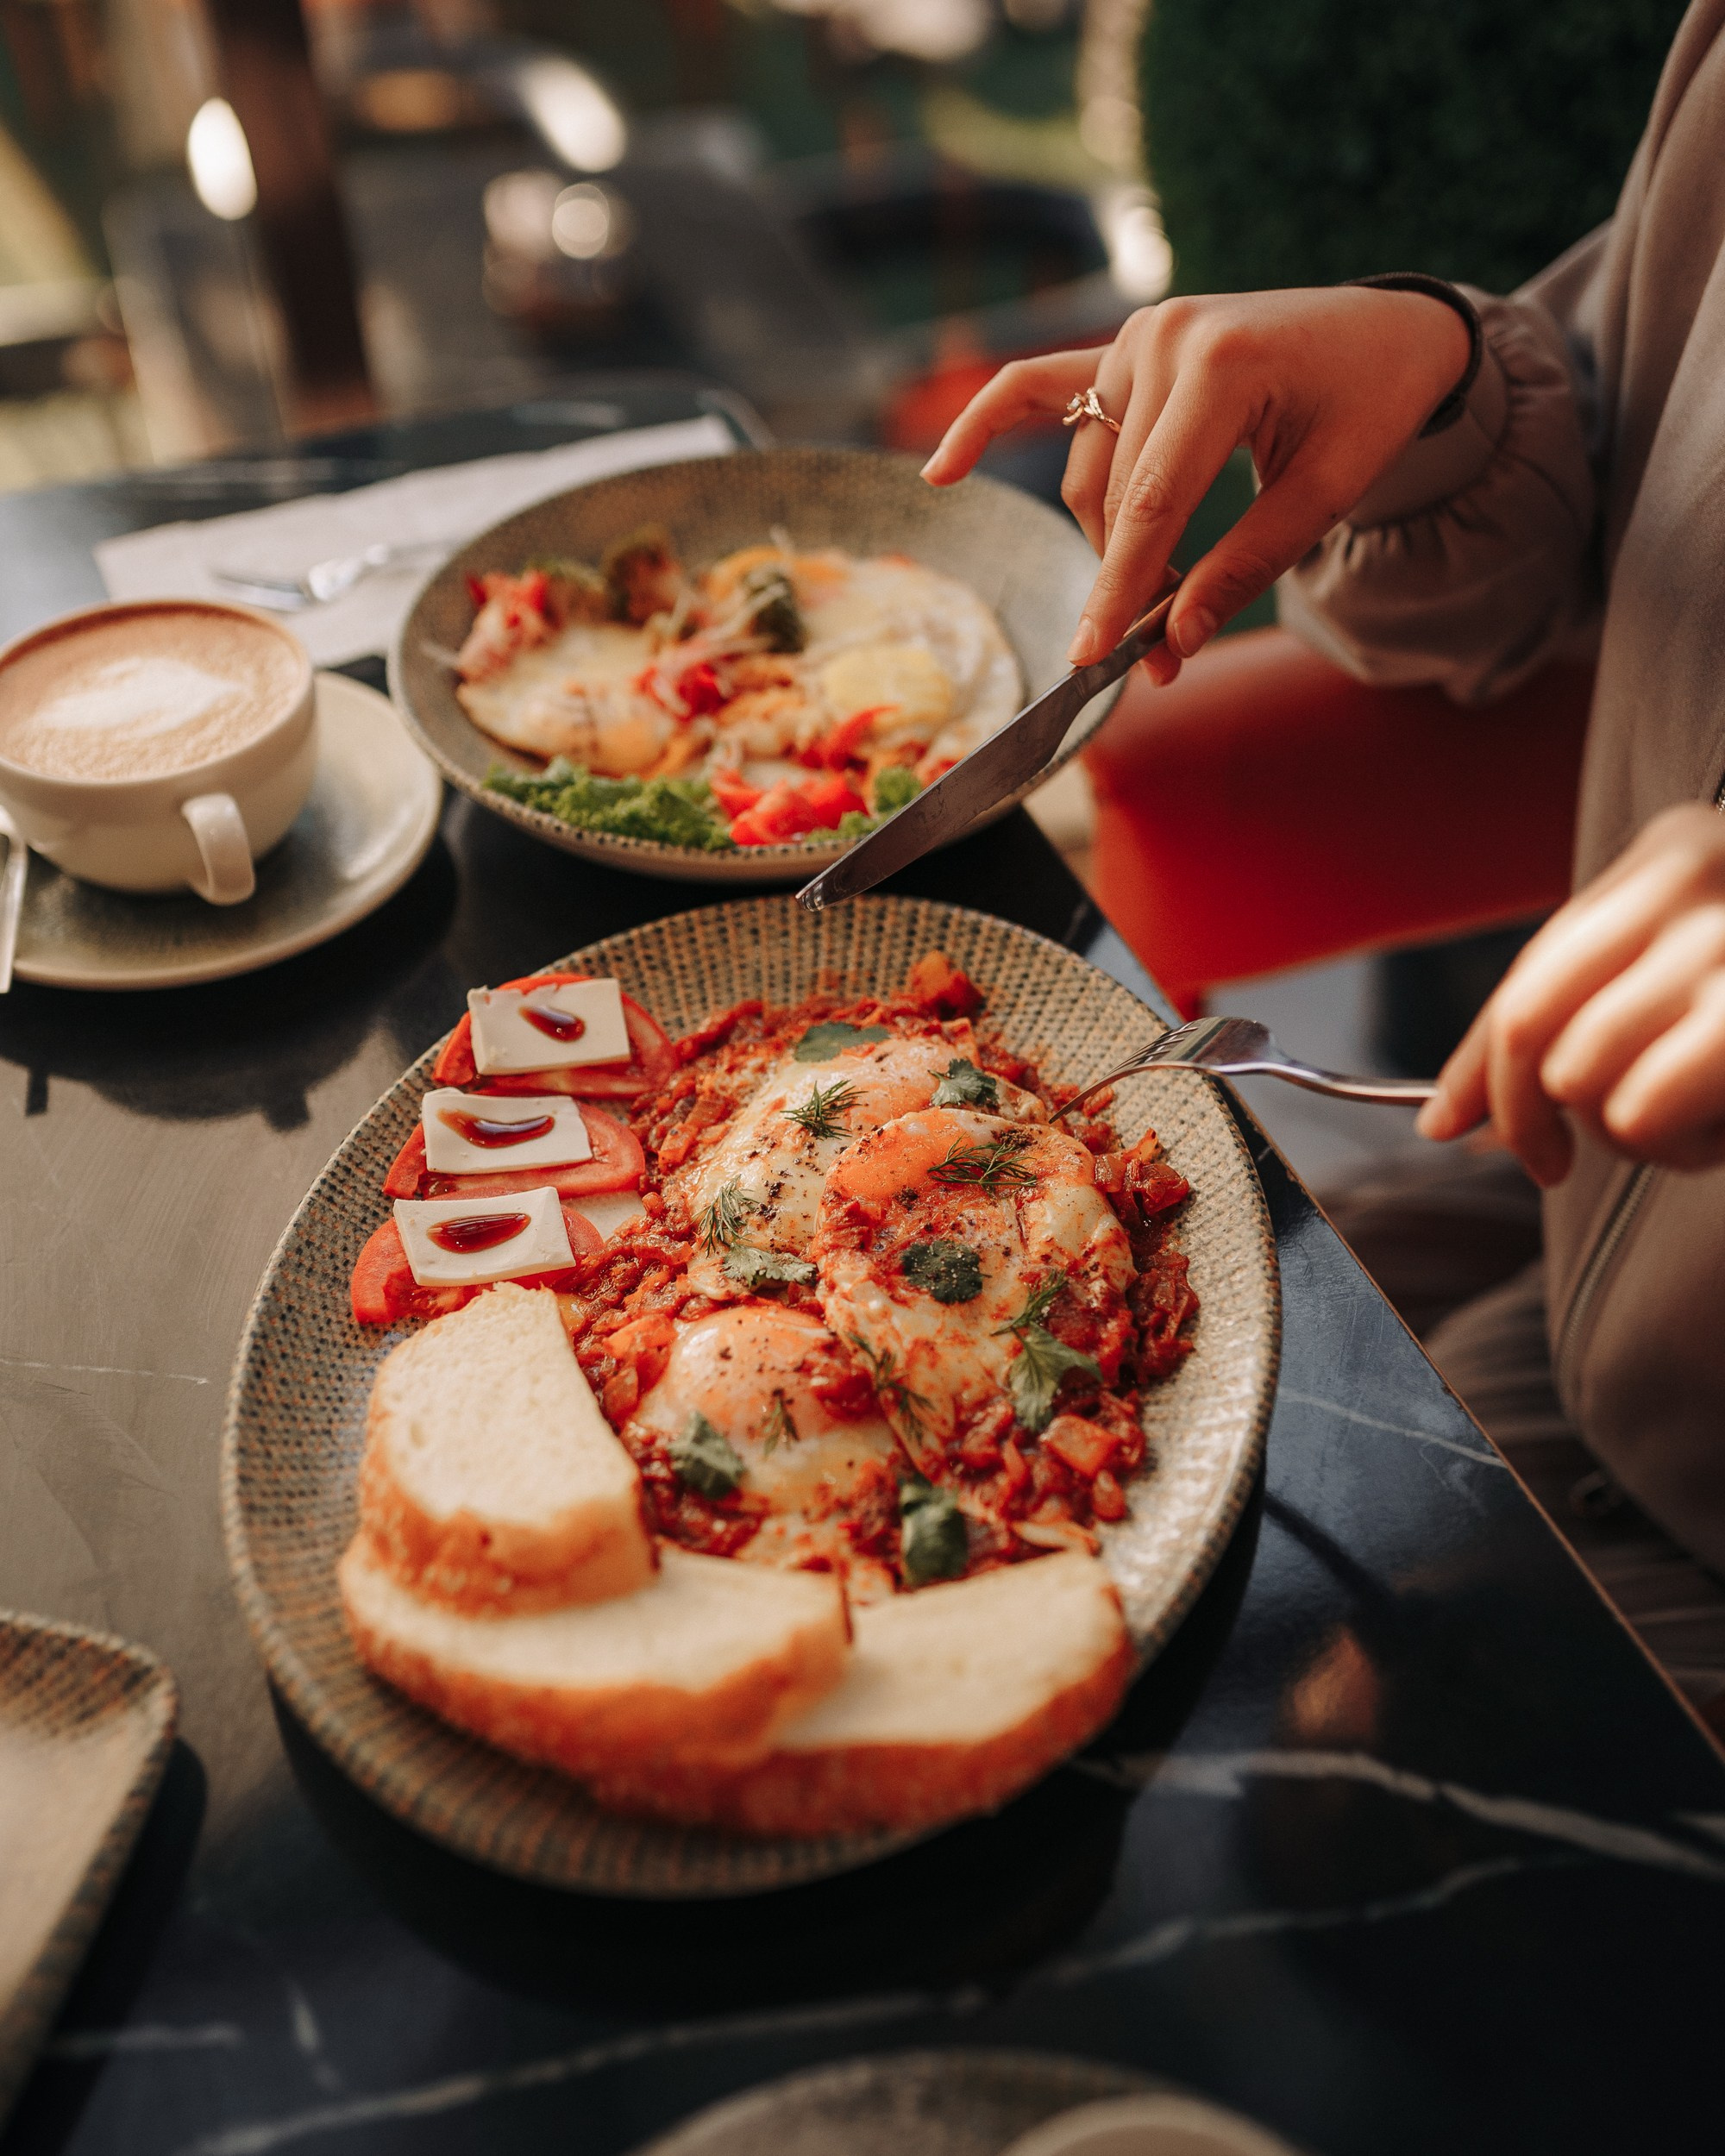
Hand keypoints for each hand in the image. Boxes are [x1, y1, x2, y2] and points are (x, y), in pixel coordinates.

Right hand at [920, 288, 1471, 682]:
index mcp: (1220, 363)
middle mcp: (1163, 339)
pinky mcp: (1123, 349)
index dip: (1120, 589)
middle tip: (1161, 660)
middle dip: (1130, 584)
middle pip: (1114, 496)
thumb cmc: (1370, 405)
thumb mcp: (1329, 492)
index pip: (1152, 502)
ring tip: (1155, 601)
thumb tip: (1174, 638)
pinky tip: (941, 472)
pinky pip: (1036, 386)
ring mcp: (1136, 339)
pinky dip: (986, 423)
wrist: (1390, 329)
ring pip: (1088, 474)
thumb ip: (1247, 564)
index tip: (1095, 661)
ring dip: (1112, 544)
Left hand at [1417, 806, 1724, 1181]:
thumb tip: (1444, 1120)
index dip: (1475, 1070)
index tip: (1447, 1126)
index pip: (1528, 977)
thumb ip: (1561, 1019)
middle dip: (1527, 1118)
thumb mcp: (1671, 979)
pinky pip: (1641, 1112)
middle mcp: (1695, 883)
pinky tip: (1720, 1129)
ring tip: (1688, 1124)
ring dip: (1625, 1137)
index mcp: (1668, 856)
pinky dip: (1674, 1149)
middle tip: (1555, 1159)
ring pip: (1580, 1079)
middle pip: (1531, 1027)